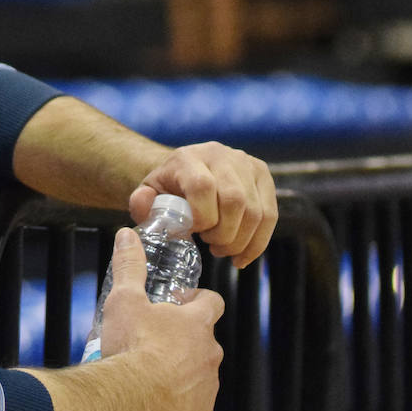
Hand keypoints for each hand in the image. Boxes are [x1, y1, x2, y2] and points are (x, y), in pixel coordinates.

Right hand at [98, 227, 224, 410]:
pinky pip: (192, 404)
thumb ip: (129, 266)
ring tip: (151, 374)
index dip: (199, 300)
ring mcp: (208, 386)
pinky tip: (154, 401)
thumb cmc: (131, 347)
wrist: (131, 400)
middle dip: (185, 340)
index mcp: (197, 323)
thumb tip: (126, 236)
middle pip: (205, 341)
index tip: (181, 303)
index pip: (213, 302)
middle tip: (155, 342)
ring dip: (182, 372)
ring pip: (200, 374)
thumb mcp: (124, 300)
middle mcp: (210, 354)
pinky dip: (178, 402)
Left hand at [129, 141, 276, 268]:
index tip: (196, 233)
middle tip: (212, 246)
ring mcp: (245, 163)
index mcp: (189, 158)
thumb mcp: (148, 194)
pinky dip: (258, 242)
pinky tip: (242, 255)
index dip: (202, 217)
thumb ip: (141, 202)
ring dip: (241, 241)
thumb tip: (144, 204)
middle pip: (235, 200)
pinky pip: (270, 215)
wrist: (186, 170)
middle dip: (225, 234)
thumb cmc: (167, 188)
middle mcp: (220, 155)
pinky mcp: (262, 174)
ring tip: (224, 250)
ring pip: (256, 211)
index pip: (203, 186)